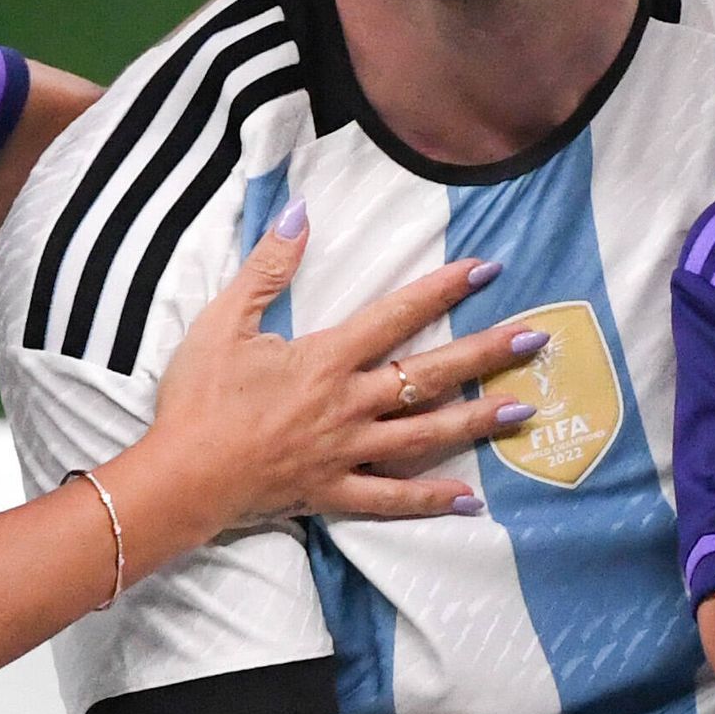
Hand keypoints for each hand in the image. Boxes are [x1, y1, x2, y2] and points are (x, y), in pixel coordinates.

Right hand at [143, 211, 537, 524]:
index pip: (397, 316)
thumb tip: (299, 213)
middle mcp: (348, 405)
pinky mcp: (333, 491)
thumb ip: (267, 268)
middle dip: (486, 355)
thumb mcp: (224, 321)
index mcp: (326, 359)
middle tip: (535, 341)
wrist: (179, 477)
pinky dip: (429, 500)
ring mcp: (346, 452)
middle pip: (429, 376)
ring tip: (523, 410)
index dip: (443, 289)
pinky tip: (469, 499)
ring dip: (476, 423)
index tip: (487, 270)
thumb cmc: (197, 398)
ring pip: (424, 437)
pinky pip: (390, 499)